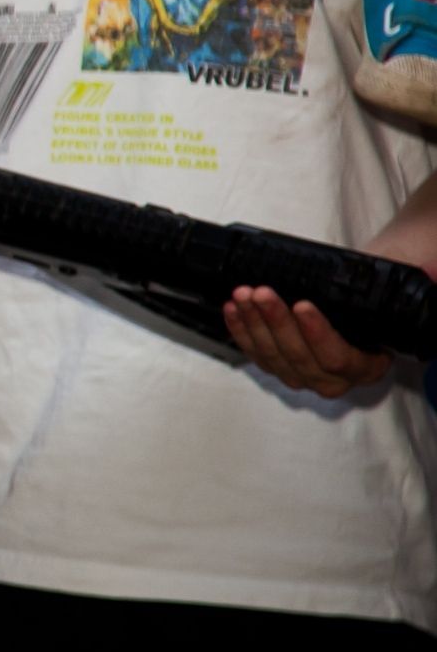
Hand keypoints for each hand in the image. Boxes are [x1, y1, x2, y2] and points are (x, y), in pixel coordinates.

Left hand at [223, 286, 391, 396]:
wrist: (356, 305)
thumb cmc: (373, 300)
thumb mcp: (388, 295)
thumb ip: (389, 290)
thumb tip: (420, 272)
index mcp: (366, 367)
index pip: (338, 358)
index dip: (318, 334)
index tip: (303, 304)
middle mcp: (333, 378)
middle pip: (298, 356)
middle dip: (277, 322)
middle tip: (262, 292)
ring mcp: (301, 374)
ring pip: (272, 356)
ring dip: (254, 323)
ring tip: (244, 294)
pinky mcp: (276, 366)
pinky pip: (254, 353)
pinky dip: (241, 330)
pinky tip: (232, 308)